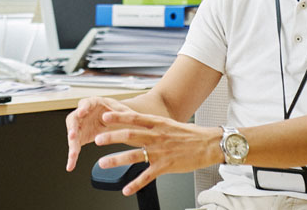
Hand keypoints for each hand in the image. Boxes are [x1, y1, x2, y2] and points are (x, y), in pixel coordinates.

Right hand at [65, 96, 132, 171]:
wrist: (118, 121)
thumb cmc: (119, 113)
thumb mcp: (123, 112)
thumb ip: (123, 115)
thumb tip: (126, 116)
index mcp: (93, 103)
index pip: (86, 103)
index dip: (82, 108)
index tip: (82, 112)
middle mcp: (83, 114)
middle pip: (74, 120)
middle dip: (72, 128)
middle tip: (73, 136)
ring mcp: (80, 126)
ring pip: (73, 135)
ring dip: (71, 145)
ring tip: (72, 155)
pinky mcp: (81, 137)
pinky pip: (75, 147)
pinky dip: (73, 157)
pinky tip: (71, 165)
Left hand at [93, 110, 222, 195]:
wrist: (209, 144)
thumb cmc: (191, 134)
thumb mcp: (170, 123)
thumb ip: (153, 124)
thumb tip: (138, 121)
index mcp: (157, 123)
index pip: (134, 118)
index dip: (118, 117)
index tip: (105, 116)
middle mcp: (157, 136)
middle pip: (130, 135)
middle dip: (111, 137)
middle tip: (97, 139)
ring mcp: (160, 152)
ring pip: (134, 156)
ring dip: (116, 160)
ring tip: (102, 163)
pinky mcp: (166, 166)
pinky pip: (147, 177)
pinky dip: (135, 184)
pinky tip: (126, 189)